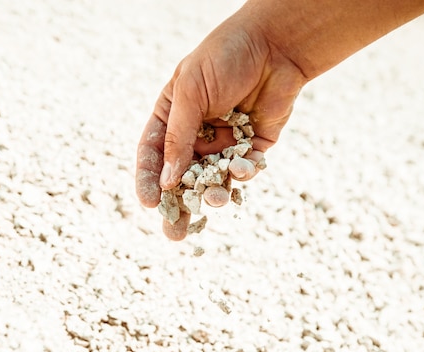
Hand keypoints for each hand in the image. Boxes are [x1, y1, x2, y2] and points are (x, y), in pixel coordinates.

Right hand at [135, 8, 306, 239]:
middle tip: (174, 235)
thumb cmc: (224, 58)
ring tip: (217, 202)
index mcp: (172, 117)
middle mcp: (196, 134)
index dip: (149, 180)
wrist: (275, 46)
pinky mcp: (252, 146)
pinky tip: (242, 168)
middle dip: (178, 206)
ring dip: (214, 195)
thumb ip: (178, 137)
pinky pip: (243, 170)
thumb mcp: (191, 93)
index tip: (148, 204)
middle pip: (181, 177)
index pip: (153, 155)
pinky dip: (242, 174)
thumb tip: (167, 181)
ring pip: (214, 180)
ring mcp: (224, 142)